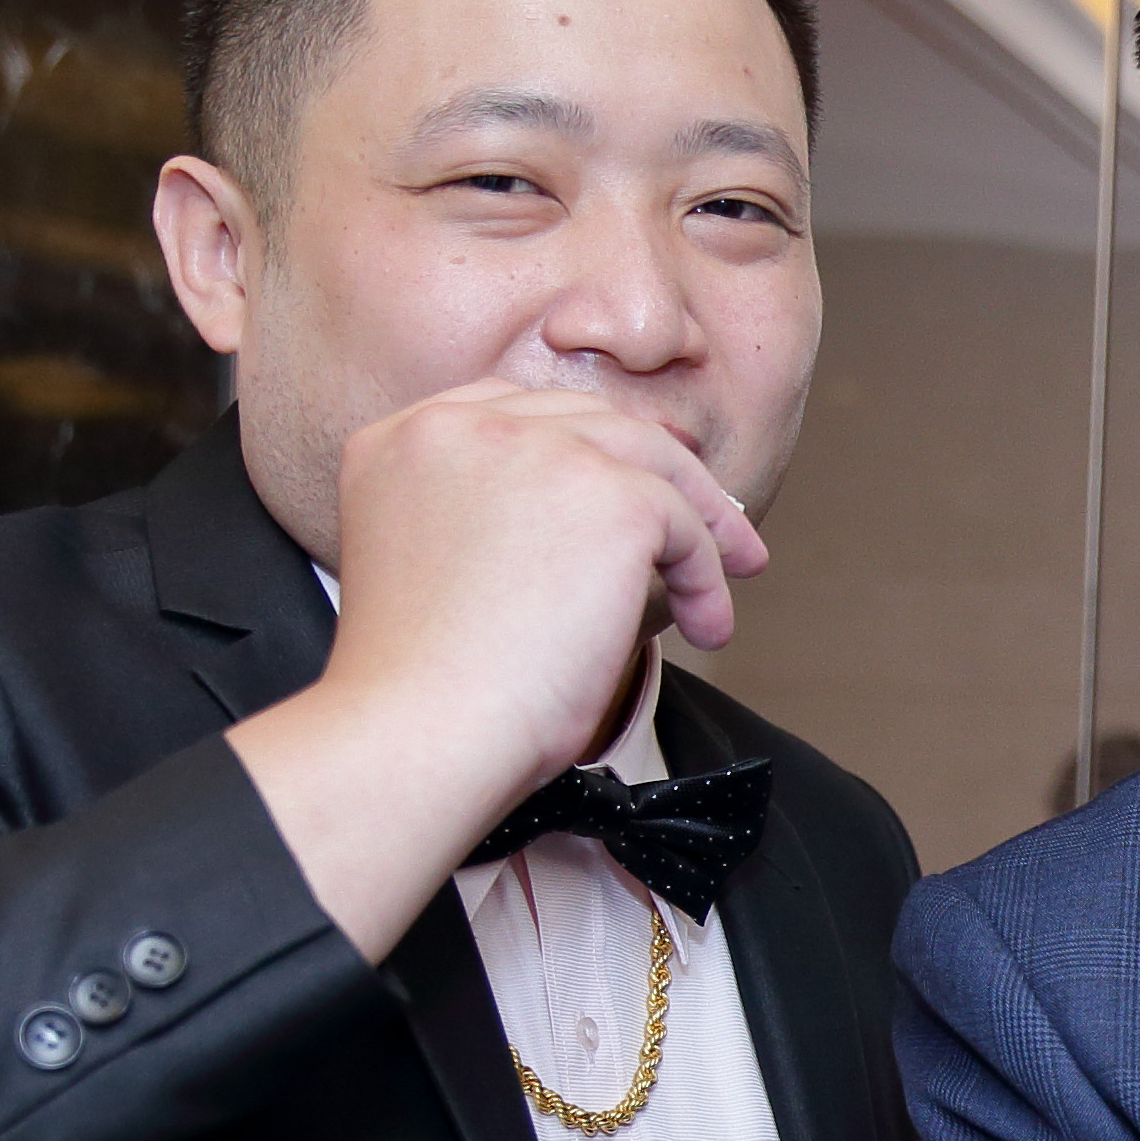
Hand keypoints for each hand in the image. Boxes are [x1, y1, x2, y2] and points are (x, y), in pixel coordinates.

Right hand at [229, 381, 770, 960]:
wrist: (423, 729)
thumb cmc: (426, 689)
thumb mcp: (435, 565)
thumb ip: (486, 518)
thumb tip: (590, 524)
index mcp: (403, 438)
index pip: (512, 411)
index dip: (585, 445)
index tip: (633, 482)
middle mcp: (462, 425)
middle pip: (590, 422)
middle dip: (659, 472)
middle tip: (712, 528)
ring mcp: (535, 449)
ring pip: (650, 461)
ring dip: (702, 520)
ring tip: (736, 572)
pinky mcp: (608, 497)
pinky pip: (684, 524)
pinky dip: (706, 577)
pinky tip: (706, 628)